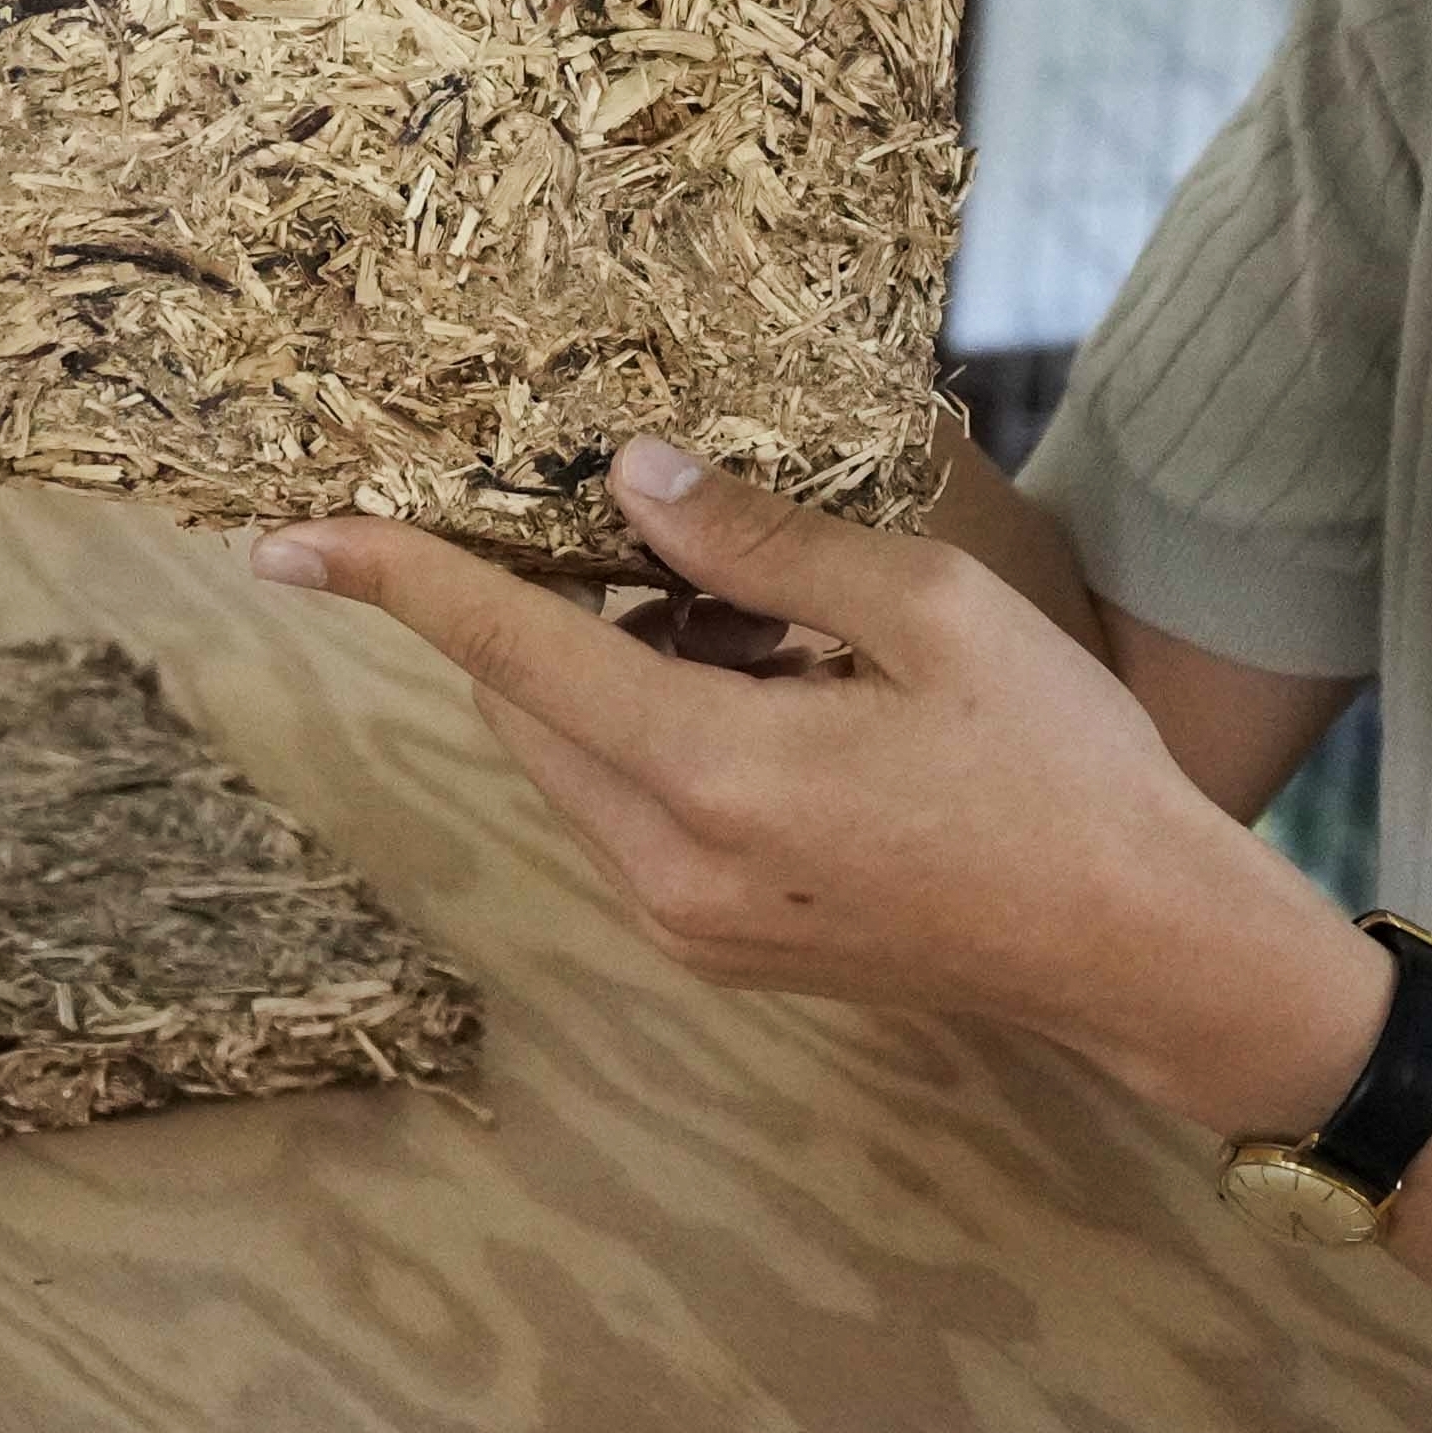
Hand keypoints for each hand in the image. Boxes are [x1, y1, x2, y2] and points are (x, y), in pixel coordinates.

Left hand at [256, 437, 1383, 1138]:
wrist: (1140, 952)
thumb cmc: (1060, 766)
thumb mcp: (928, 613)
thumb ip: (766, 548)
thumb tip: (636, 480)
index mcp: (714, 774)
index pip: (510, 654)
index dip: (397, 580)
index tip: (291, 540)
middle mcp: (668, 866)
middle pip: (529, 705)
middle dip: (559, 601)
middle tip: (677, 533)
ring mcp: (687, 921)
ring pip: (580, 757)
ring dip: (628, 667)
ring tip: (790, 629)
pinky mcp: (717, 945)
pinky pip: (635, 809)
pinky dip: (668, 730)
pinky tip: (796, 698)